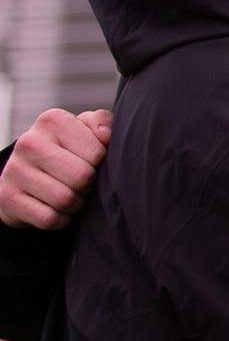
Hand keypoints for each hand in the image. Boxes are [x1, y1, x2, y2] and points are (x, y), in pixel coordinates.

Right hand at [0, 108, 111, 228]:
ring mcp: (14, 170)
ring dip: (76, 204)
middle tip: (82, 183)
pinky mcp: (7, 197)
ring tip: (70, 194)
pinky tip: (55, 208)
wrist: (28, 175)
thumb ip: (102, 124)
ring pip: (65, 199)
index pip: (96, 153)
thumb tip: (106, 135)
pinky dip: (60, 219)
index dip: (100, 164)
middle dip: (89, 186)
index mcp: (53, 121)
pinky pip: (49, 218)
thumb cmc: (68, 151)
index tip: (91, 162)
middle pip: (82, 177)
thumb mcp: (87, 131)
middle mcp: (29, 142)